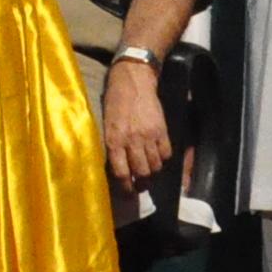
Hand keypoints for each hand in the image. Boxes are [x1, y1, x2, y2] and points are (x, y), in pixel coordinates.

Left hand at [101, 61, 172, 186]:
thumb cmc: (114, 101)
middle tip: (140, 186)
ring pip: (155, 165)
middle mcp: (132, 140)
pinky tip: (158, 158)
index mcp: (114, 139)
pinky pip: (166, 153)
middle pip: (142, 172)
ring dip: (152, 173)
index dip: (125, 186)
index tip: (127, 192)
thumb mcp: (106, 123)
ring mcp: (149, 135)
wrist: (133, 79)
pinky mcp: (162, 130)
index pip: (121, 172)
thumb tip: (116, 165)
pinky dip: (163, 159)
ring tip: (149, 174)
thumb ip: (111, 144)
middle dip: (141, 184)